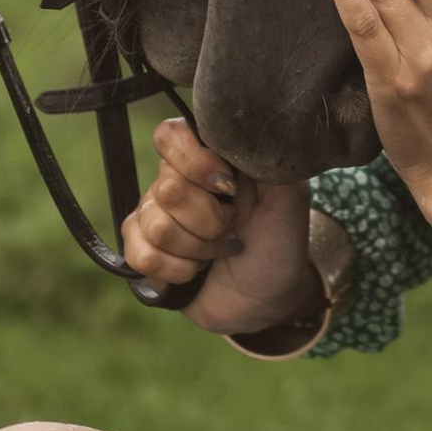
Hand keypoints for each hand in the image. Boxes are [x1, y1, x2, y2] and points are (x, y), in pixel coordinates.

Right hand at [122, 120, 313, 334]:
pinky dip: (178, 271)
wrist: (265, 299)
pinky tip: (195, 271)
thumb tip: (250, 131)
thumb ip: (270, 162)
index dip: (194, 162)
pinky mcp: (142, 251)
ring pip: (157, 226)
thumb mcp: (289, 200)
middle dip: (210, 221)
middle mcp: (174, 180)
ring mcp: (154, 216)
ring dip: (198, 249)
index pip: (170, 135)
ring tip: (218, 250)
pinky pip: (142, 256)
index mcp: (207, 158)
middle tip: (231, 228)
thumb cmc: (278, 244)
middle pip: (167, 188)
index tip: (228, 187)